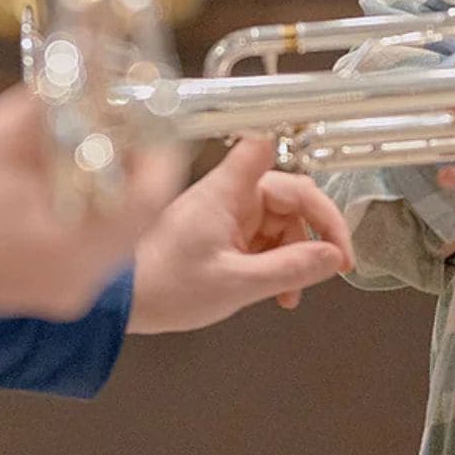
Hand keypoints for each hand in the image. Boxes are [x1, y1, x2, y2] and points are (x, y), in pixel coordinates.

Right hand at [0, 84, 187, 320]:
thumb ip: (54, 101)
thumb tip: (92, 59)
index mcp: (73, 245)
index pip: (150, 199)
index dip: (160, 153)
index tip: (154, 118)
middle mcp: (79, 279)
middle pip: (138, 218)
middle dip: (138, 168)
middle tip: (128, 127)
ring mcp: (64, 293)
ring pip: (117, 237)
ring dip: (115, 192)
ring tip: (95, 149)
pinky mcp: (48, 295)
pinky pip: (90, 253)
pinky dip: (91, 217)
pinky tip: (66, 187)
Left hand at [126, 137, 355, 334]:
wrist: (121, 302)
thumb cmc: (164, 286)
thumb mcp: (236, 283)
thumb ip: (289, 268)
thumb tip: (331, 258)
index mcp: (227, 191)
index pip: (271, 152)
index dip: (304, 164)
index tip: (333, 213)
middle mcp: (228, 195)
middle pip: (290, 195)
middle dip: (314, 231)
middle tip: (334, 264)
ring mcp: (225, 213)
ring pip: (280, 221)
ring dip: (297, 254)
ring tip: (293, 292)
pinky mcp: (221, 233)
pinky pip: (263, 239)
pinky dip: (277, 262)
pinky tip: (279, 291)